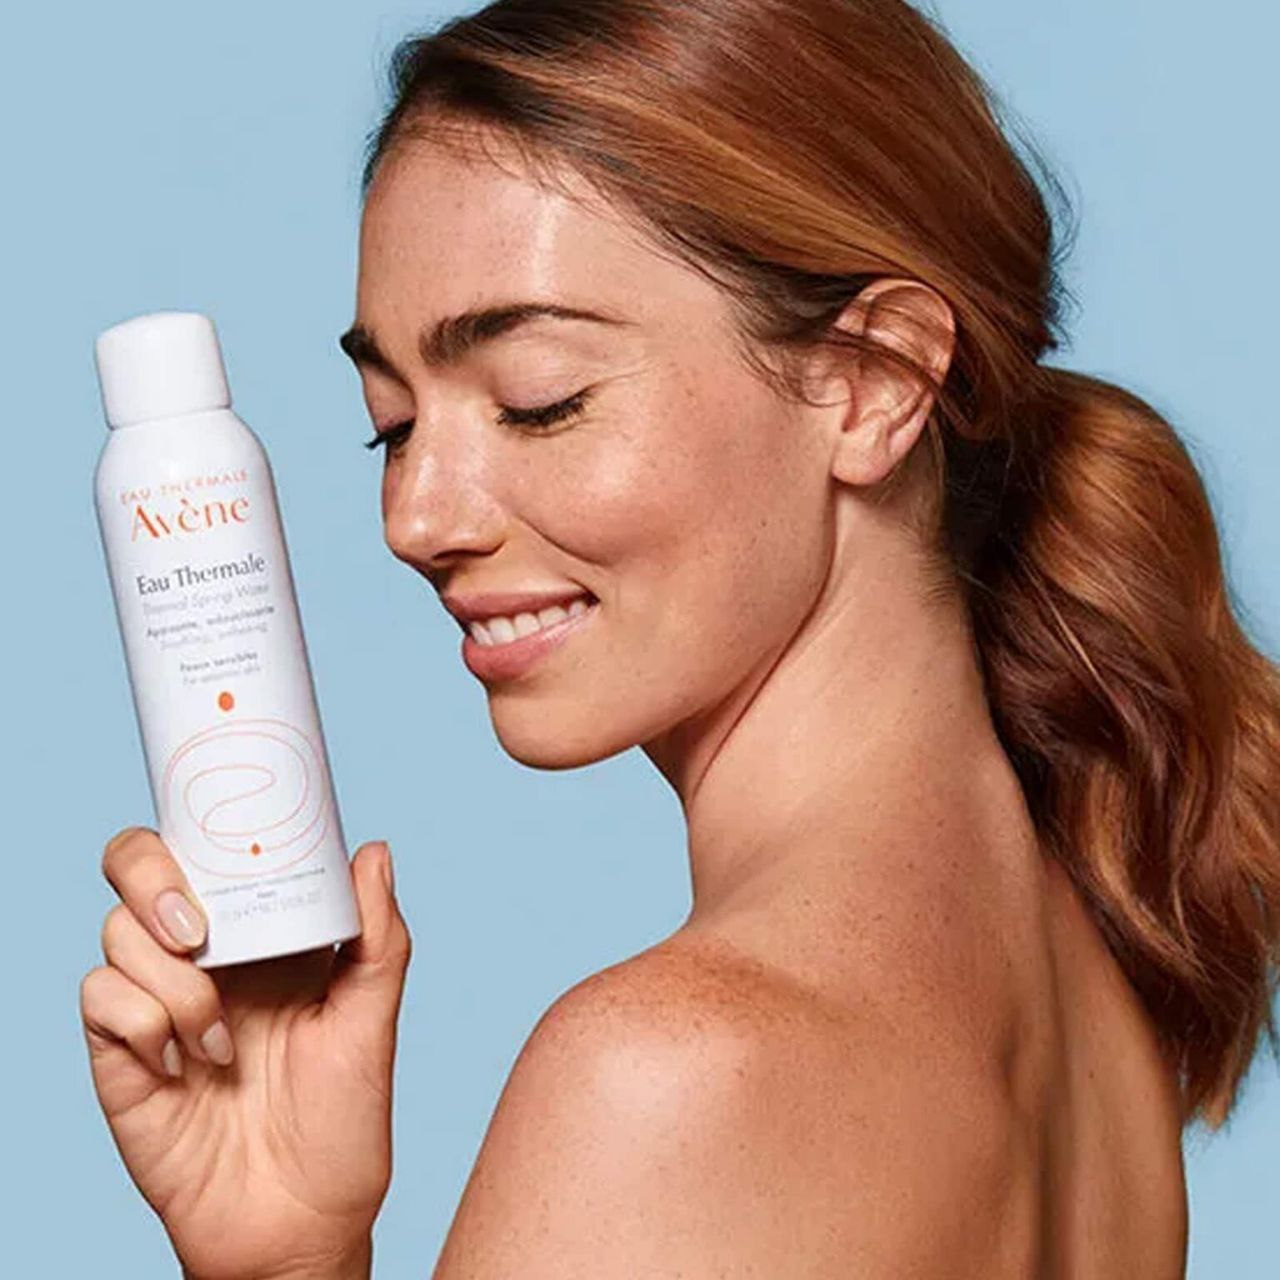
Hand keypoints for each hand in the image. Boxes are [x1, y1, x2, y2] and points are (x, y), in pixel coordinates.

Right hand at [79, 827, 410, 1279]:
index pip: (207, 848)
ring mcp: (157, 1002)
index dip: (199, 821)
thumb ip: (378, 936)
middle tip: (200, 930)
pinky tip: (184, 1063)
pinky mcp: (121, 1055)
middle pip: (137, 866)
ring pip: (118, 933)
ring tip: (221, 1038)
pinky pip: (101, 999)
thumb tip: (374, 849)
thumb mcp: (373, 1020)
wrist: (301, 1223)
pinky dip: (143, 1021)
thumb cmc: (344, 1120)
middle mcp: (203, 956)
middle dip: (154, 877)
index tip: (226, 824)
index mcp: (262, 933)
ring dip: (173, 980)